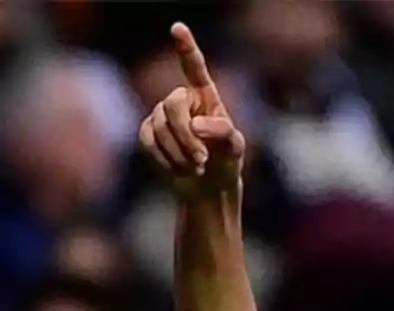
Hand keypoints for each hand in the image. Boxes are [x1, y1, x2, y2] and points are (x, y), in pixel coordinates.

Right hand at [138, 23, 244, 198]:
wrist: (208, 187)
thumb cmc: (226, 161)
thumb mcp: (234, 147)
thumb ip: (222, 132)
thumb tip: (195, 125)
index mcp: (205, 96)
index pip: (194, 68)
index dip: (186, 48)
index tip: (178, 28)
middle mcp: (181, 100)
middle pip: (172, 105)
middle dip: (185, 136)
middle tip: (201, 160)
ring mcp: (161, 115)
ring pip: (158, 127)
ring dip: (178, 154)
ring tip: (195, 168)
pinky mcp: (148, 133)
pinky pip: (148, 142)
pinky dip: (165, 160)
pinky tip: (180, 170)